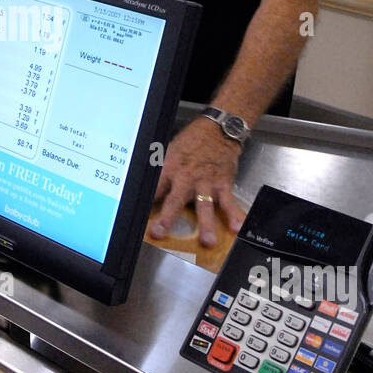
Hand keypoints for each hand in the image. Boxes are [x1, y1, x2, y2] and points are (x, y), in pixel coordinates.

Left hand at [149, 118, 245, 248]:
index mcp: (169, 169)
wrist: (217, 130)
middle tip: (159, 233)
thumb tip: (143, 185)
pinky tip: (237, 228)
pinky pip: (229, 202)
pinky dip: (234, 215)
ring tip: (207, 242)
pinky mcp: (223, 184)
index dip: (143, 203)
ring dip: (206, 224)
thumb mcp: (170, 151)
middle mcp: (186, 177)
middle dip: (167, 218)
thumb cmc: (191, 142)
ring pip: (204, 205)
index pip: (153, 189)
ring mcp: (206, 182)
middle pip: (175, 200)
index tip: (135, 218)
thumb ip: (160, 171)